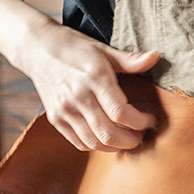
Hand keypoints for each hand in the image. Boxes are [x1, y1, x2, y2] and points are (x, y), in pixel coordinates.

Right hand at [14, 19, 159, 151]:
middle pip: (108, 133)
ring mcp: (64, 110)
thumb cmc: (75, 47)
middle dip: (130, 140)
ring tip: (127, 138)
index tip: (150, 119)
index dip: (140, 121)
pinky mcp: (55, 118)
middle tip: (142, 135)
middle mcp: (78, 97)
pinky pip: (78, 142)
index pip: (121, 112)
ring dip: (114, 146)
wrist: (38, 48)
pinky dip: (96, 145)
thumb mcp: (104, 49)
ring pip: (93, 142)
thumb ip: (130, 59)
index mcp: (95, 77)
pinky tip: (107, 138)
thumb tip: (155, 57)